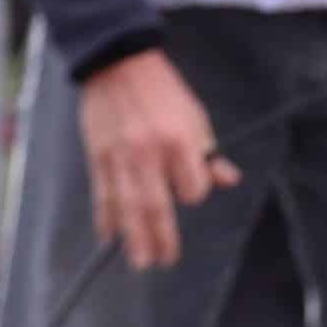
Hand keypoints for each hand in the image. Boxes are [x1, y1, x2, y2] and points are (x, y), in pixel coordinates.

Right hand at [77, 48, 240, 269]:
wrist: (118, 64)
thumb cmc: (164, 92)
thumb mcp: (195, 116)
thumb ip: (207, 152)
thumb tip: (228, 180)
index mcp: (179, 141)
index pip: (192, 187)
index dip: (194, 193)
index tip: (191, 192)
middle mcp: (149, 153)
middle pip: (157, 207)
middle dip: (161, 238)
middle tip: (164, 261)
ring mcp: (120, 157)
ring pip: (128, 208)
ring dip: (134, 238)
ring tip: (140, 262)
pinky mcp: (98, 157)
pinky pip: (103, 195)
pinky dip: (106, 218)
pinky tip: (109, 236)